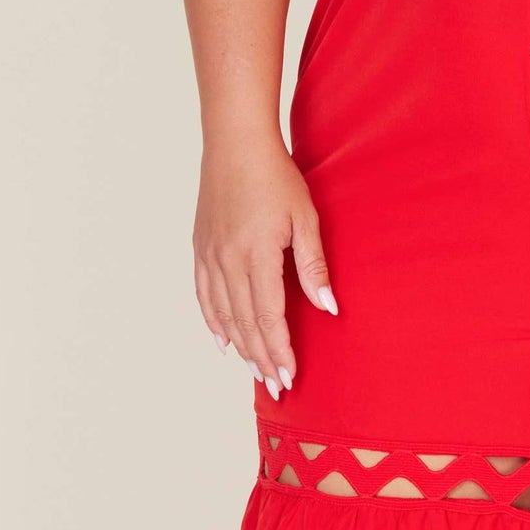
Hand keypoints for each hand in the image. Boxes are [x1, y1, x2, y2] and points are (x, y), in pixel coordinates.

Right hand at [193, 131, 336, 391]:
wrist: (235, 143)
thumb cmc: (277, 177)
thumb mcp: (305, 218)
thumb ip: (314, 267)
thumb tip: (328, 309)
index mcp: (256, 255)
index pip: (269, 317)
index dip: (279, 350)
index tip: (290, 377)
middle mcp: (228, 261)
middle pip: (245, 323)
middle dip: (262, 358)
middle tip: (276, 386)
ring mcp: (210, 255)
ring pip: (224, 314)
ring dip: (241, 346)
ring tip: (256, 371)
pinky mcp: (201, 248)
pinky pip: (204, 295)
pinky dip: (214, 321)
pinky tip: (224, 340)